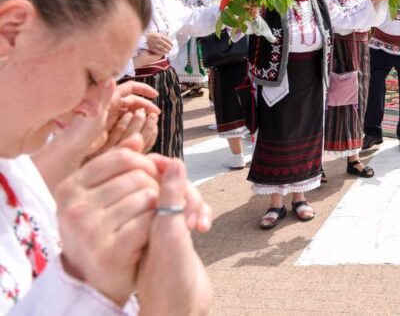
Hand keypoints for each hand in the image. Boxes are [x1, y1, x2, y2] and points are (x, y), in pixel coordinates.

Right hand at [56, 136, 161, 305]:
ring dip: (160, 205)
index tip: (151, 176)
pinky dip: (158, 224)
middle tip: (158, 200)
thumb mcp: (98, 195)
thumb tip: (137, 138)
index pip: (122, 157)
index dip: (145, 163)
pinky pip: (149, 221)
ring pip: (147, 197)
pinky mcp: (108, 251)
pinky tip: (151, 231)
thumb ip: (115, 166)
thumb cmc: (99, 229)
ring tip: (154, 216)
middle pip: (138, 176)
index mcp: (69, 187)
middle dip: (157, 185)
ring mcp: (88, 230)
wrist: (91, 279)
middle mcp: (73, 207)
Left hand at [136, 158, 213, 314]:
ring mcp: (158, 220)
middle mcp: (142, 212)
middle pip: (168, 181)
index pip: (149, 173)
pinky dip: (200, 212)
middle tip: (192, 217)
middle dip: (187, 193)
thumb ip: (170, 198)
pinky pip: (188, 207)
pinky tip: (204, 226)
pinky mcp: (173, 229)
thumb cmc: (167, 276)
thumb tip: (175, 162)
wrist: (178, 306)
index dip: (168, 174)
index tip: (178, 188)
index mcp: (132, 211)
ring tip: (199, 223)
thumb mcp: (167, 233)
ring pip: (181, 194)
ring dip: (196, 203)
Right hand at [144, 32, 173, 56]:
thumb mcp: (158, 34)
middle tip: (171, 49)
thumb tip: (171, 41)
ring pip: (161, 48)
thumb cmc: (153, 36)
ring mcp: (153, 44)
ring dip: (166, 50)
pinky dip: (161, 53)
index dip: (170, 43)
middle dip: (169, 47)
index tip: (172, 45)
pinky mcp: (151, 48)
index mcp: (159, 35)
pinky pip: (157, 51)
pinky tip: (163, 53)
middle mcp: (156, 39)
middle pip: (165, 44)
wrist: (144, 37)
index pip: (167, 39)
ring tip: (168, 51)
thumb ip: (164, 37)